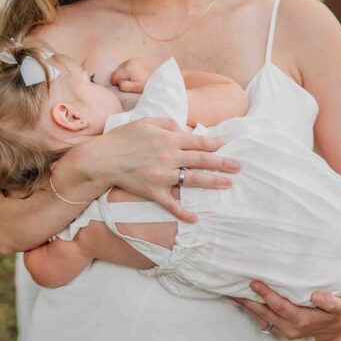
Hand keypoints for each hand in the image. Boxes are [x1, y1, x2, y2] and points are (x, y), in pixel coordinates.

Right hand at [96, 116, 239, 223]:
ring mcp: (162, 175)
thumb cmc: (123, 137)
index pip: (198, 141)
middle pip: (202, 159)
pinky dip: (183, 213)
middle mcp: (169, 157)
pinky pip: (171, 204)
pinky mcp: (154, 191)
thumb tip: (186, 130)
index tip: (226, 145)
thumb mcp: (146, 122)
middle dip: (222, 163)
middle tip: (238, 167)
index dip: (214, 143)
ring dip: (212, 182)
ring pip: (193, 180)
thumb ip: (169, 123)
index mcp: (168, 138)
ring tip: (227, 184)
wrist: (102, 159)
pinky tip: (195, 219)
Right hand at [111, 57, 154, 92]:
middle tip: (130, 83)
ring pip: (121, 68)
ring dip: (124, 74)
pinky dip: (127, 70)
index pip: (114, 76)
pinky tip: (135, 75)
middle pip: (116, 71)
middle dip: (120, 78)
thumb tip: (118, 83)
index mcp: (128, 69)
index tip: (124, 86)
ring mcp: (132, 59)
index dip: (116, 83)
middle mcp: (128, 62)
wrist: (159, 78)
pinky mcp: (135, 59)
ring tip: (133, 79)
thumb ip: (124, 86)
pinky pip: (126, 65)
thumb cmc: (147, 84)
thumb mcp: (135, 88)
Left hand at [229, 279, 340, 340]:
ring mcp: (296, 330)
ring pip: (272, 318)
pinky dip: (249, 308)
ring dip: (254, 304)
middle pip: (293, 313)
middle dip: (273, 299)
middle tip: (257, 283)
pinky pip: (263, 319)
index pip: (335, 308)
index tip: (317, 295)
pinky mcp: (282, 330)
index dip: (327, 302)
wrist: (334, 329)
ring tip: (238, 289)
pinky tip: (234, 295)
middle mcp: (315, 324)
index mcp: (339, 313)